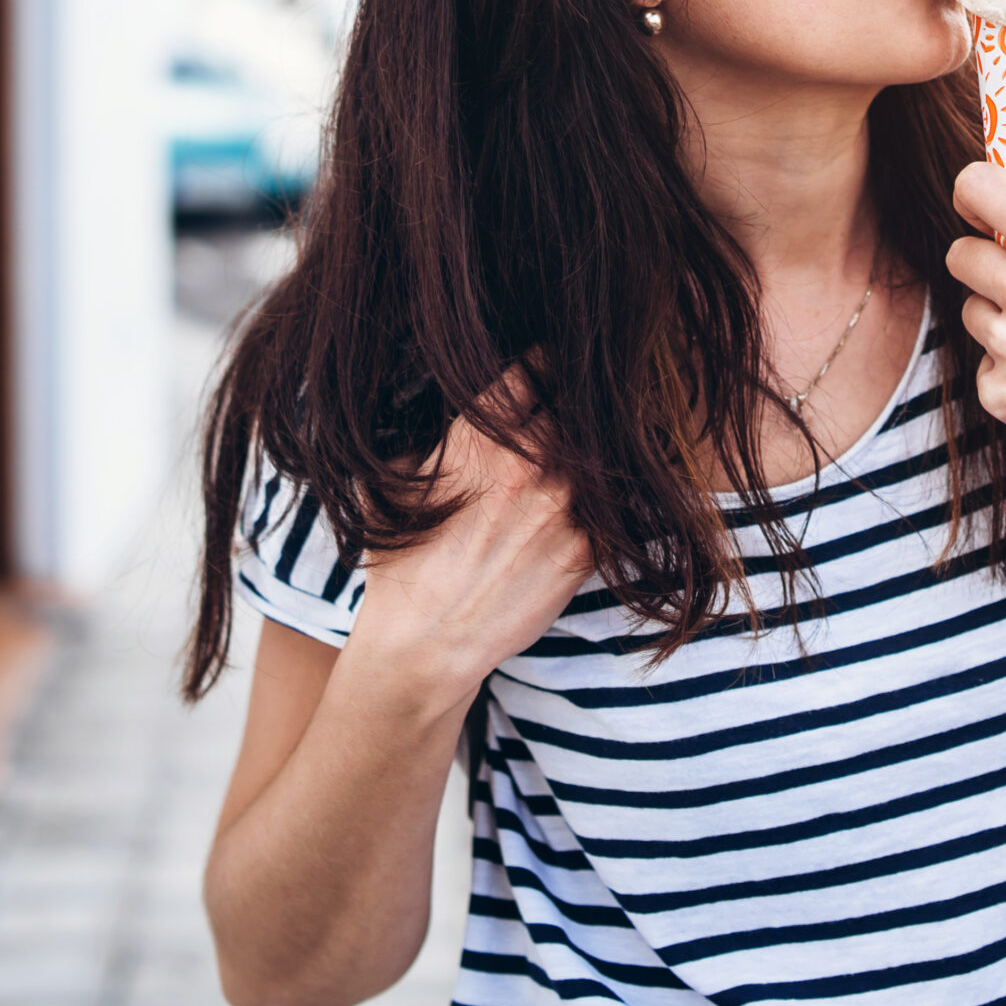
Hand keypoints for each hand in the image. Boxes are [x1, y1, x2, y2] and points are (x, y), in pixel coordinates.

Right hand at [347, 375, 591, 709]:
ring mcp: (564, 508)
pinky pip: (610, 504)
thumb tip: (451, 403)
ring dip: (593, 448)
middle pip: (575, 406)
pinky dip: (605, 495)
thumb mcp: (395, 480)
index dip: (545, 361)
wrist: (424, 645)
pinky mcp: (585, 549)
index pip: (533, 369)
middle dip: (573, 402)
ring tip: (586, 450)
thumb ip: (435, 435)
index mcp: (480, 439)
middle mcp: (528, 465)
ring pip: (599, 452)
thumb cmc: (402, 563)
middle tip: (574, 402)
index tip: (551, 361)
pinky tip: (594, 496)